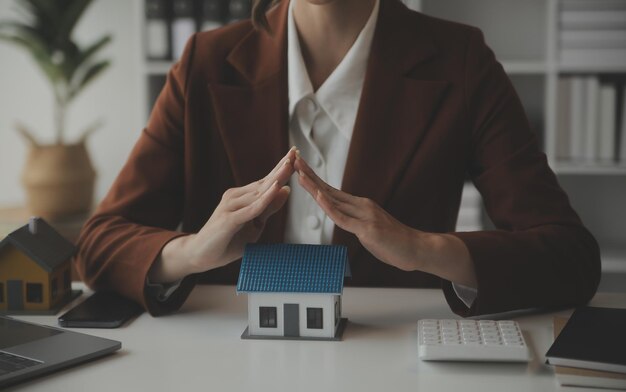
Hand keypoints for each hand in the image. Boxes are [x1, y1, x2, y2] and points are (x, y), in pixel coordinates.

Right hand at [150, 147, 296, 281]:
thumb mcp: (255, 224)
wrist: (201, 255)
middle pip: (264, 181)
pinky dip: (265, 199)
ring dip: (276, 178)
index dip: (281, 168)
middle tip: (295, 151)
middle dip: (281, 166)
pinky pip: (251, 208)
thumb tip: (286, 189)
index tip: (295, 153)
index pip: (266, 180)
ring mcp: (230, 206)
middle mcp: (236, 196)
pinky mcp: (228, 219)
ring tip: (290, 165)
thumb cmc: (228, 240)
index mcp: (244, 197)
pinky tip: (276, 188)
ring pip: (259, 192)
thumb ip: (269, 208)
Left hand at [294, 154, 421, 271]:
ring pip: (333, 200)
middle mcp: (361, 206)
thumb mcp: (369, 229)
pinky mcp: (367, 229)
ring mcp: (364, 216)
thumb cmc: (393, 242)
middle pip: (328, 189)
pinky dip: (329, 207)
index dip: (314, 179)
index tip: (299, 167)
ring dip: (314, 186)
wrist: (416, 249)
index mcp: (360, 206)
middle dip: (309, 174)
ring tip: (299, 173)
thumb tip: (343, 221)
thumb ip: (355, 223)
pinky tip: (318, 197)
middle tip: (293, 159)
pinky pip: (343, 218)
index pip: (331, 191)